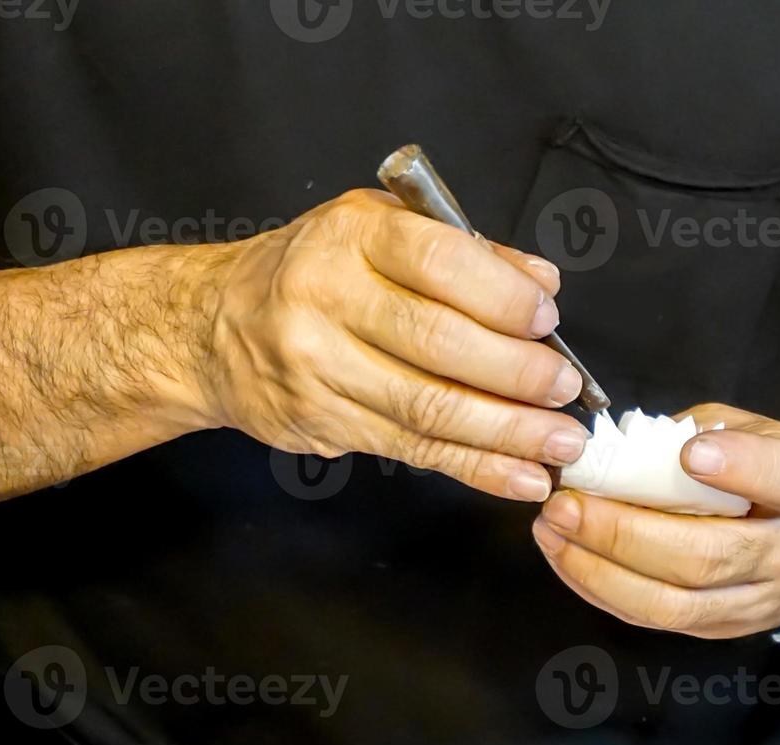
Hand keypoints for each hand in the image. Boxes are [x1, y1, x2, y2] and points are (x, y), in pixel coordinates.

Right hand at [196, 189, 587, 500]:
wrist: (211, 327)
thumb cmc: (313, 272)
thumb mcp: (379, 233)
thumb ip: (466, 253)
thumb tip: (541, 284)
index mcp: (351, 236)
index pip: (439, 262)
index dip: (502, 297)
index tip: (549, 322)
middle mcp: (324, 296)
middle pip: (438, 343)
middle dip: (517, 375)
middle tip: (568, 392)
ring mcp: (316, 366)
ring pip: (428, 407)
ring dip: (507, 433)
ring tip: (560, 443)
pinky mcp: (320, 422)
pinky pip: (412, 448)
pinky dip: (474, 466)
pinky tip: (519, 475)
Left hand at [531, 404, 779, 637]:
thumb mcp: (770, 432)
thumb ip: (710, 433)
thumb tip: (630, 444)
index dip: (737, 465)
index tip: (691, 453)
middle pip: (705, 557)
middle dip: (624, 534)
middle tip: (567, 504)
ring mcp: (757, 602)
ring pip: (672, 605)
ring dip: (600, 572)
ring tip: (553, 533)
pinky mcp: (726, 628)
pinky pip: (657, 620)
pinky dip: (604, 590)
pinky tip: (568, 559)